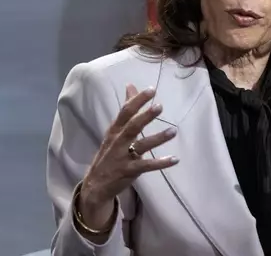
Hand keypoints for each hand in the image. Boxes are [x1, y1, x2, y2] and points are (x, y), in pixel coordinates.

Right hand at [78, 85, 178, 230]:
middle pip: (131, 126)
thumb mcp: (115, 131)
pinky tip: (175, 159)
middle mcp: (117, 142)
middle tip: (160, 106)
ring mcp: (122, 157)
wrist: (95, 184)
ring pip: (141, 146)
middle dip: (145, 116)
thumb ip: (126, 109)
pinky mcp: (128, 171)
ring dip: (157, 138)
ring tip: (173, 131)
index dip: (137, 101)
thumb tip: (130, 85)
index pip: (125, 112)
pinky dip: (161, 163)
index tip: (151, 90)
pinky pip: (146, 166)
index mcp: (114, 130)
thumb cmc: (110, 152)